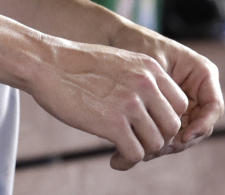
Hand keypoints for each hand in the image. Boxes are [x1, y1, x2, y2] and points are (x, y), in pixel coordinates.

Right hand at [27, 40, 188, 170]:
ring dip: (141, 152)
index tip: (148, 127)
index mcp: (149, 67)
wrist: (45, 63)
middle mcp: (145, 84)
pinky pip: (135, 154)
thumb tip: (152, 109)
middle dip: (156, 139)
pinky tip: (114, 160)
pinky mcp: (113, 123)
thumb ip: (140, 81)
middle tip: (137, 143)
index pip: (179, 104)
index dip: (166, 120)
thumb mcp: (118, 63)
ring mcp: (130, 104)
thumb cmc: (75, 65)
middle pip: (172, 126)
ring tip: (122, 153)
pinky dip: (126, 161)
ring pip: (155, 143)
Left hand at [109, 26, 224, 164]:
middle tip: (156, 150)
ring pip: (184, 135)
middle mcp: (199, 91)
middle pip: (200, 127)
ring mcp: (186, 104)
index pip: (213, 106)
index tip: (182, 136)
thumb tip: (175, 126)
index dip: (201, 125)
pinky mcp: (169, 113)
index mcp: (203, 73)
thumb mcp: (152, 64)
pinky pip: (168, 133)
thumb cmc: (136, 44)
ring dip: (165, 146)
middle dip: (179, 141)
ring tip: (142, 153)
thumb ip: (164, 90)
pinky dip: (155, 142)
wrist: (117, 41)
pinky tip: (137, 150)